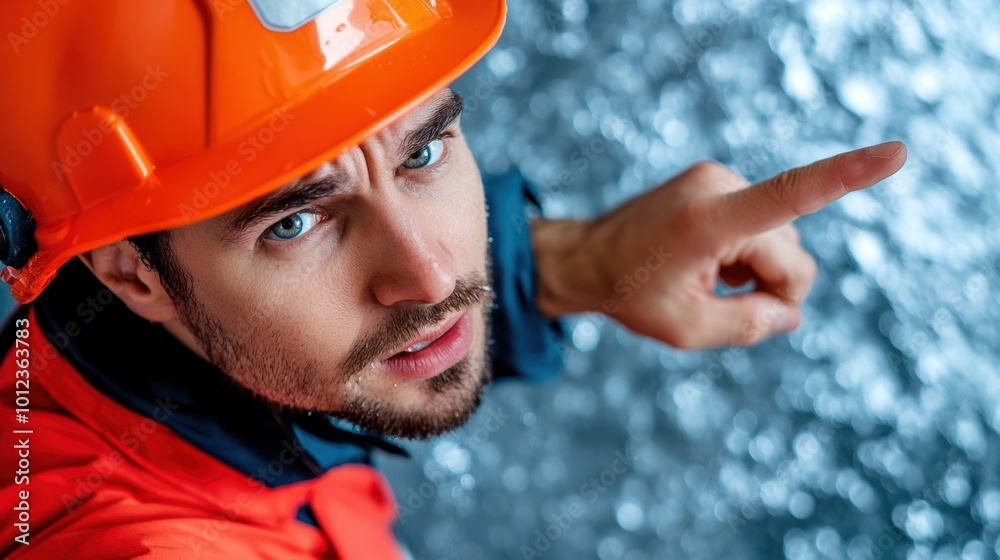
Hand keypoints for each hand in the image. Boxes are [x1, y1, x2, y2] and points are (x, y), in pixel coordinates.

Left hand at [532, 141, 906, 348]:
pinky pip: (762, 224)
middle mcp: (717, 187)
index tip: (896, 153)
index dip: (849, 177)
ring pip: (781, 239)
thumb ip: (751, 324)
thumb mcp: (688, 329)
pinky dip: (747, 252)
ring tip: (705, 275)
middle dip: (773, 287)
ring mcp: (717, 178)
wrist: (585, 257)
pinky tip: (710, 261)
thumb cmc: (629, 293)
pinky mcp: (718, 181)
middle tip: (721, 299)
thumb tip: (792, 311)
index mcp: (708, 221)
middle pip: (792, 252)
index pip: (791, 196)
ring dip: (756, 269)